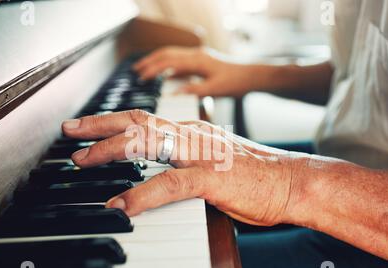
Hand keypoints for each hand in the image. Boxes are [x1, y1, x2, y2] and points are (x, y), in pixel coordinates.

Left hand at [62, 110, 299, 226]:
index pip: (144, 118)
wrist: (292, 182)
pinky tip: (120, 204)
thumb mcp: (212, 160)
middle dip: (99, 124)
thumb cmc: (254, 175)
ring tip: (82, 160)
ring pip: (148, 144)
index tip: (85, 127)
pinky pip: (170, 184)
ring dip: (111, 150)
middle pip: (138, 121)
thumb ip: (184, 162)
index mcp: (193, 131)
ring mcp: (202, 155)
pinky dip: (141, 194)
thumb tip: (155, 173)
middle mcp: (193, 135)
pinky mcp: (213, 179)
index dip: (111, 120)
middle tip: (70, 130)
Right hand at [133, 47, 268, 97]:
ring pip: (172, 55)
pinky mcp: (202, 62)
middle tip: (136, 70)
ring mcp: (199, 57)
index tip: (141, 77)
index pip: (168, 62)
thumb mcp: (214, 90)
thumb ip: (192, 91)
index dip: (153, 69)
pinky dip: (168, 65)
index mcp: (197, 60)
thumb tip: (173, 94)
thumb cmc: (236, 82)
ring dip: (158, 61)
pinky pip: (180, 60)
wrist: (252, 76)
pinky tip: (165, 73)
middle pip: (167, 54)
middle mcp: (196, 55)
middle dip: (150, 61)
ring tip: (145, 69)